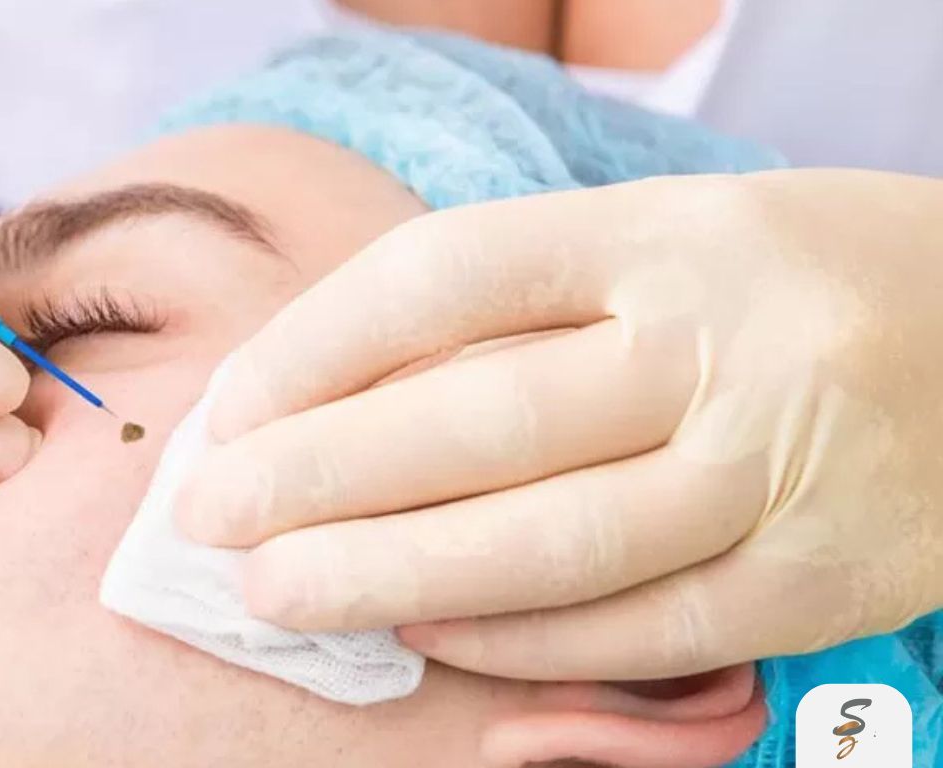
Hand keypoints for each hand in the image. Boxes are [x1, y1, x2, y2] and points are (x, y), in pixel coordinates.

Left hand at [176, 169, 942, 679]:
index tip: (234, 405)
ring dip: (393, 575)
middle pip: (485, 417)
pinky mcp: (822, 579)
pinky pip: (641, 627)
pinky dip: (518, 640)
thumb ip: (527, 314)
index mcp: (667, 232)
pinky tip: (420, 632)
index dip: (320, 344)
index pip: (452, 273)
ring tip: (279, 591)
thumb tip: (344, 395)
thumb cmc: (792, 283)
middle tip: (211, 518)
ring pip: (554, 541)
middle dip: (322, 477)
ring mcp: (780, 466)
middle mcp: (723, 342)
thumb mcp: (670, 245)